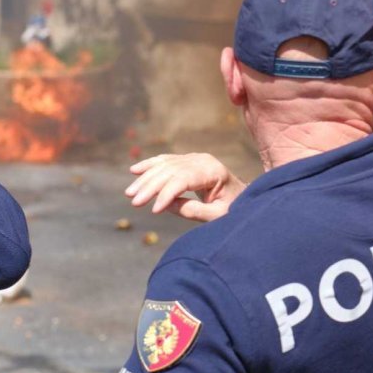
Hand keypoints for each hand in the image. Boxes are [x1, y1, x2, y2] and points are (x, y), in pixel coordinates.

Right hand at [125, 153, 246, 221]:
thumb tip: (166, 205)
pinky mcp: (188, 160)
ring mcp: (195, 158)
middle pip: (171, 171)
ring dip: (145, 178)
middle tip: (134, 202)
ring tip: (130, 193)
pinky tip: (134, 170)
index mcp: (214, 172)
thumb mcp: (219, 214)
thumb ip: (195, 211)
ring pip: (165, 165)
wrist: (243, 194)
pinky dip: (150, 165)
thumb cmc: (234, 207)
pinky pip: (166, 160)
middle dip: (151, 186)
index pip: (184, 180)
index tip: (154, 210)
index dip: (167, 194)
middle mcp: (203, 160)